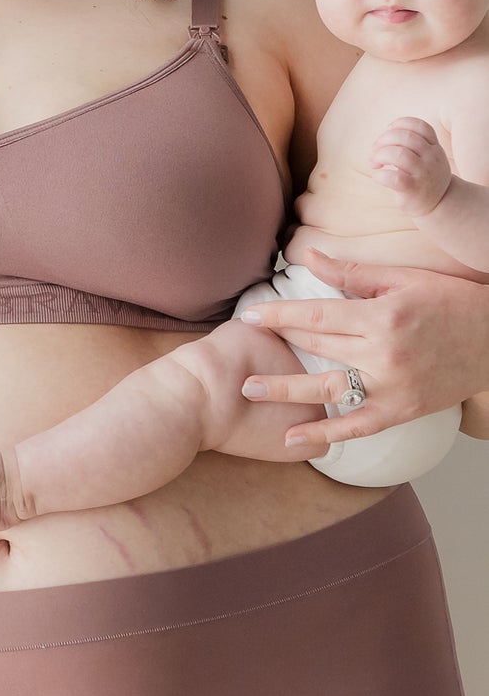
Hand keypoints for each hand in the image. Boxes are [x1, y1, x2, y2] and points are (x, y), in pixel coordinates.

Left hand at [241, 248, 488, 449]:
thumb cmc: (453, 302)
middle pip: (318, 347)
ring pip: (328, 388)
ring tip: (249, 389)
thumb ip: (353, 273)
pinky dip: (325, 435)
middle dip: (279, 343)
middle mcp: (383, 354)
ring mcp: (392, 387)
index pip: (316, 315)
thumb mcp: (404, 278)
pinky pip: (357, 426)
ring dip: (285, 390)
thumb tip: (307, 256)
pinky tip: (293, 439)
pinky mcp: (402, 411)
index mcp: (382, 317)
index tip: (248, 316)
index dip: (278, 316)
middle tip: (242, 345)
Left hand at [371, 116, 451, 216]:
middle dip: (383, 139)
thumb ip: (410, 144)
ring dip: (379, 155)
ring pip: (399, 154)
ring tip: (375, 163)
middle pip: (406, 137)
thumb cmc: (424, 176)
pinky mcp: (414, 189)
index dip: (400, 124)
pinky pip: (394, 178)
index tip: (388, 131)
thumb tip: (380, 140)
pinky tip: (378, 177)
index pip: (419, 126)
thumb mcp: (426, 156)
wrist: (441, 203)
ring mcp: (424, 173)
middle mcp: (432, 157)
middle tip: (375, 151)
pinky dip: (380, 175)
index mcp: (434, 146)